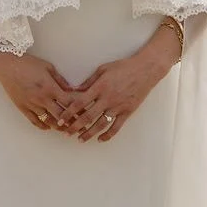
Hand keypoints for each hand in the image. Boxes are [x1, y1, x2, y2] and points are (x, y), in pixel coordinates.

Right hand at [0, 51, 75, 130]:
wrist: (7, 66)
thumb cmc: (28, 64)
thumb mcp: (48, 67)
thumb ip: (61, 80)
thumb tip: (72, 90)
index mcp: (50, 88)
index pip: (68, 103)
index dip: (78, 109)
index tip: (86, 113)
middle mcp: (42, 99)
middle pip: (61, 116)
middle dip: (72, 122)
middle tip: (81, 127)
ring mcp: (31, 105)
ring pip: (48, 121)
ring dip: (59, 127)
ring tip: (67, 130)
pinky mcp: (22, 108)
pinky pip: (34, 121)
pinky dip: (43, 126)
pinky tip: (49, 127)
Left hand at [58, 25, 180, 141]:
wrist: (145, 70)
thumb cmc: (123, 67)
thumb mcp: (103, 69)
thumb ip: (89, 81)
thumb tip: (74, 91)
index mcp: (100, 87)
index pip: (80, 102)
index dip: (69, 112)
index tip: (61, 119)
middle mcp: (108, 98)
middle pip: (88, 116)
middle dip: (75, 126)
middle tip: (66, 133)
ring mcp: (118, 106)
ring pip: (101, 124)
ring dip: (89, 133)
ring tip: (80, 139)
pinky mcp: (127, 111)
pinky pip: (116, 126)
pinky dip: (108, 135)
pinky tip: (100, 139)